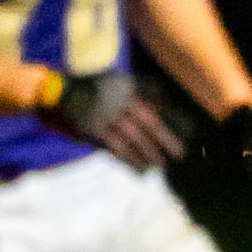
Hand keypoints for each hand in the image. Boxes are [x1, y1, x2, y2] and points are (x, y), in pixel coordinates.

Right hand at [45, 70, 191, 170]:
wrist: (59, 91)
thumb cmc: (92, 87)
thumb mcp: (116, 81)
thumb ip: (137, 91)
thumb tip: (161, 106)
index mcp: (128, 86)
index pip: (159, 103)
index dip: (176, 118)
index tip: (192, 130)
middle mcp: (120, 100)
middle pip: (149, 123)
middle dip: (167, 140)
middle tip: (180, 154)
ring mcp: (107, 114)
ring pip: (135, 138)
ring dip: (149, 154)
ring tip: (162, 166)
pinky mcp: (96, 129)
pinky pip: (117, 148)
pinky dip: (130, 160)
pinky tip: (141, 170)